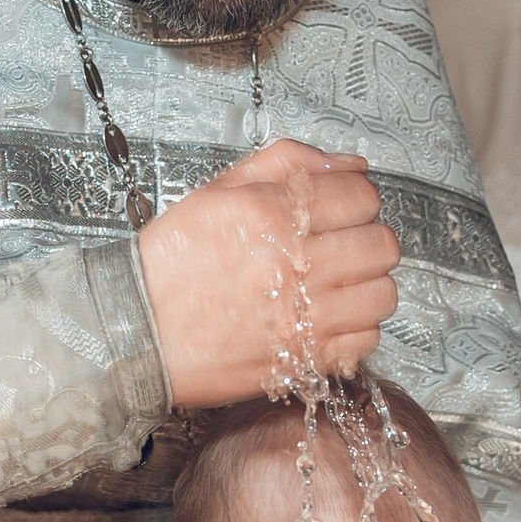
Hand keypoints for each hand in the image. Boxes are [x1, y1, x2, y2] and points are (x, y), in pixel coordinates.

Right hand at [137, 140, 397, 409]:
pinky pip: (367, 340)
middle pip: (382, 243)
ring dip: (365, 285)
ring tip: (336, 284)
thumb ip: (287, 163)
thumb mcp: (217, 191)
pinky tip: (326, 318)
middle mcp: (296, 264)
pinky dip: (354, 329)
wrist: (137, 333)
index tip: (341, 208)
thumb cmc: (172, 264)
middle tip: (339, 246)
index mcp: (273, 213)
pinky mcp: (306, 359)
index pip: (361, 194)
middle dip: (364, 238)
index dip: (354, 198)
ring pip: (383, 293)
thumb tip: (348, 163)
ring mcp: (305, 316)